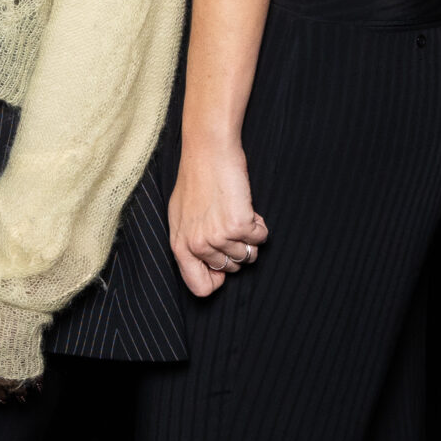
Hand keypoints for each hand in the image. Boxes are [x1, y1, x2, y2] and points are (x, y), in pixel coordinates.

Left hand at [169, 140, 268, 296]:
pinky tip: (246, 207)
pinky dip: (259, 224)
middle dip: (236, 249)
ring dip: (248, 235)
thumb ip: (192, 244)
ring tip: (234, 210)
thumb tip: (210, 269)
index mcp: (180, 245)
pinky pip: (261, 238)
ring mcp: (218, 237)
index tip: (224, 262)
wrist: (208, 152)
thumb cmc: (197, 180)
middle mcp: (197, 245)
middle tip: (227, 221)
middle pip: (231, 270)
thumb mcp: (182, 217)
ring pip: (248, 255)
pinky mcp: (239, 226)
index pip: (200, 287)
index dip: (217, 278)